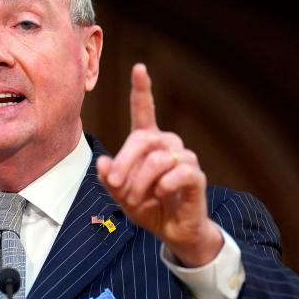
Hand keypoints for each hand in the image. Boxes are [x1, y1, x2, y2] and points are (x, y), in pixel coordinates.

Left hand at [97, 63, 221, 266]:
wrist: (173, 230)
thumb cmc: (148, 207)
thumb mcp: (121, 195)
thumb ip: (110, 179)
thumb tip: (102, 163)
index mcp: (148, 143)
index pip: (144, 111)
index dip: (142, 89)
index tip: (139, 68)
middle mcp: (167, 144)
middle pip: (142, 140)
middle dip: (124, 164)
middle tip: (115, 185)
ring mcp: (184, 158)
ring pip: (157, 160)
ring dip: (141, 183)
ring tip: (138, 199)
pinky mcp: (196, 175)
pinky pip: (177, 173)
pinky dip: (163, 186)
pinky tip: (162, 194)